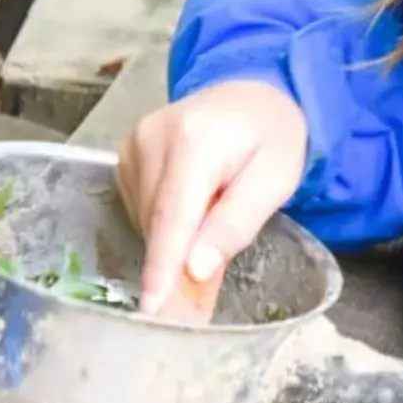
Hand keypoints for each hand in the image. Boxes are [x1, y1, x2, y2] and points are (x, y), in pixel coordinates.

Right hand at [116, 80, 307, 316]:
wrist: (253, 94)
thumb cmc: (273, 136)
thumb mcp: (276, 179)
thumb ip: (236, 223)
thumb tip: (195, 268)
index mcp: (194, 141)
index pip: (171, 215)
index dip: (161, 266)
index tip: (152, 308)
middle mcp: (152, 137)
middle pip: (156, 222)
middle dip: (175, 263)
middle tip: (202, 295)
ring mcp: (134, 143)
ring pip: (145, 219)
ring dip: (173, 238)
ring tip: (212, 220)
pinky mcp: (126, 153)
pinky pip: (139, 206)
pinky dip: (164, 221)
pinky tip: (193, 206)